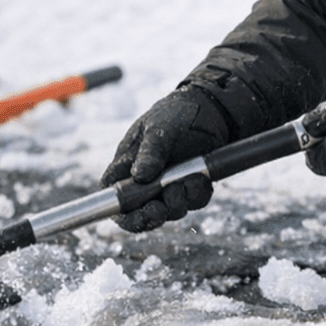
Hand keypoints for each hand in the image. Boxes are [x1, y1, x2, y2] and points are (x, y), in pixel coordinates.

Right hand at [102, 89, 230, 231]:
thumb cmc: (174, 114)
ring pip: (171, 210)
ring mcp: (168, 186)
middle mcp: (145, 182)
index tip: (139, 216)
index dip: (124, 215)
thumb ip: (150, 152)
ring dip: (179, 201)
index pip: (116, 199)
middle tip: (162, 209)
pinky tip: (200, 177)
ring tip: (188, 179)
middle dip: (153, 215)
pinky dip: (198, 193)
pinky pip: (194, 201)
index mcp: (126, 168)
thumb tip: (140, 176)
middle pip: (142, 213)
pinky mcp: (190, 186)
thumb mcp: (159, 128)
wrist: (209, 108)